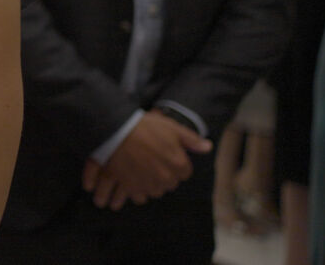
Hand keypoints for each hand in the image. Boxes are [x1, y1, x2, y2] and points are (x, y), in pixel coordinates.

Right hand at [83, 111, 211, 206]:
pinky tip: (132, 178)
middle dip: (163, 174)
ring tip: (140, 168)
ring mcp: (150, 184)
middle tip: (150, 160)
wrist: (116, 131)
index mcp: (179, 164)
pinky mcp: (133, 188)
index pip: (184, 172)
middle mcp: (167, 178)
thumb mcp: (171, 127)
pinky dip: (137, 190)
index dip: (175, 163)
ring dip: (151, 183)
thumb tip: (208, 147)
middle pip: (170, 182)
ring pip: (156, 190)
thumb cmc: (145, 127)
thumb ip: (191, 139)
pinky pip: (140, 196)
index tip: (164, 155)